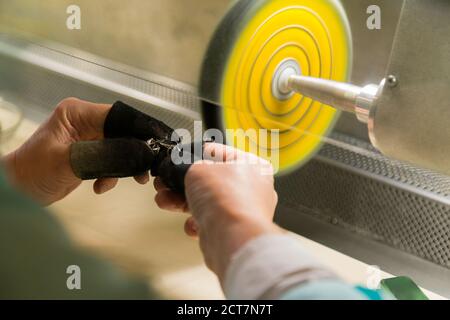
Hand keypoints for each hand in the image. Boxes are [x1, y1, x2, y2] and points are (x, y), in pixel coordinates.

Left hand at [2, 98, 148, 205]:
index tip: (154, 144)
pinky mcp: (90, 154)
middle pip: (122, 131)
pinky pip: (112, 160)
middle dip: (134, 151)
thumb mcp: (70, 161)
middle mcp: (85, 121)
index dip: (138, 129)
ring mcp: (88, 138)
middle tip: (145, 169)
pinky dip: (112, 174)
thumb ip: (105, 154)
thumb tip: (137, 151)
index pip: (118, 115)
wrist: (18, 191)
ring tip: (131, 180)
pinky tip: (100, 186)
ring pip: (121, 147)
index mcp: (77, 113)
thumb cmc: (33, 172)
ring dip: (125, 165)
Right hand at [154, 144, 280, 280]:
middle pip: (211, 180)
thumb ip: (189, 166)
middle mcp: (253, 188)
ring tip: (164, 200)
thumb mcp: (197, 168)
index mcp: (253, 165)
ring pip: (209, 202)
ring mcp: (245, 212)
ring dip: (183, 203)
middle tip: (165, 183)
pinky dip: (197, 223)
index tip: (178, 160)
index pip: (220, 153)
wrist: (233, 239)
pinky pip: (212, 223)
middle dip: (183, 183)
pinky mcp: (235, 232)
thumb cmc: (227, 199)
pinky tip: (191, 224)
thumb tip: (185, 171)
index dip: (195, 155)